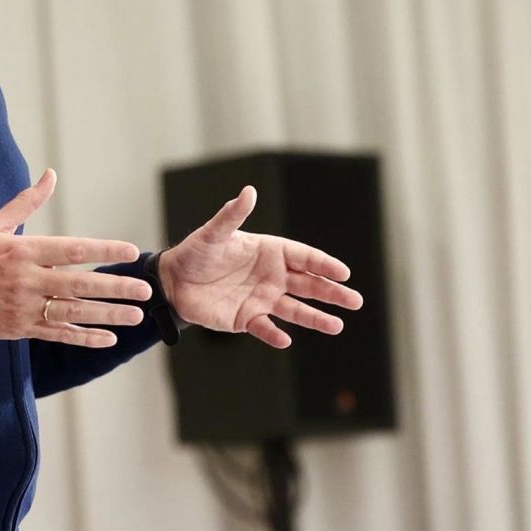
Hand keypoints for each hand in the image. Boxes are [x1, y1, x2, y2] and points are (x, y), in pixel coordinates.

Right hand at [0, 169, 152, 347]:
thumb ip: (27, 202)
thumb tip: (50, 174)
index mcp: (24, 251)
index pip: (72, 249)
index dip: (103, 250)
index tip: (131, 251)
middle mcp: (27, 279)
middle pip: (79, 284)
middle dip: (115, 288)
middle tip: (145, 290)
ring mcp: (25, 307)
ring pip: (73, 312)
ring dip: (107, 316)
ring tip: (136, 316)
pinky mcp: (21, 328)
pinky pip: (58, 334)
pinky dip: (83, 337)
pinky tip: (108, 338)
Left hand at [158, 186, 362, 348]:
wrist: (174, 281)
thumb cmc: (196, 252)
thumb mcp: (214, 233)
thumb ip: (232, 215)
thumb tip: (248, 191)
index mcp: (269, 251)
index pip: (303, 257)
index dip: (323, 264)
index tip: (343, 272)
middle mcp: (271, 276)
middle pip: (308, 284)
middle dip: (332, 293)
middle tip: (355, 301)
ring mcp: (262, 298)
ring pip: (295, 309)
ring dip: (315, 318)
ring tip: (337, 326)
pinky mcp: (247, 319)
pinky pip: (265, 328)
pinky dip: (275, 335)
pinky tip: (285, 340)